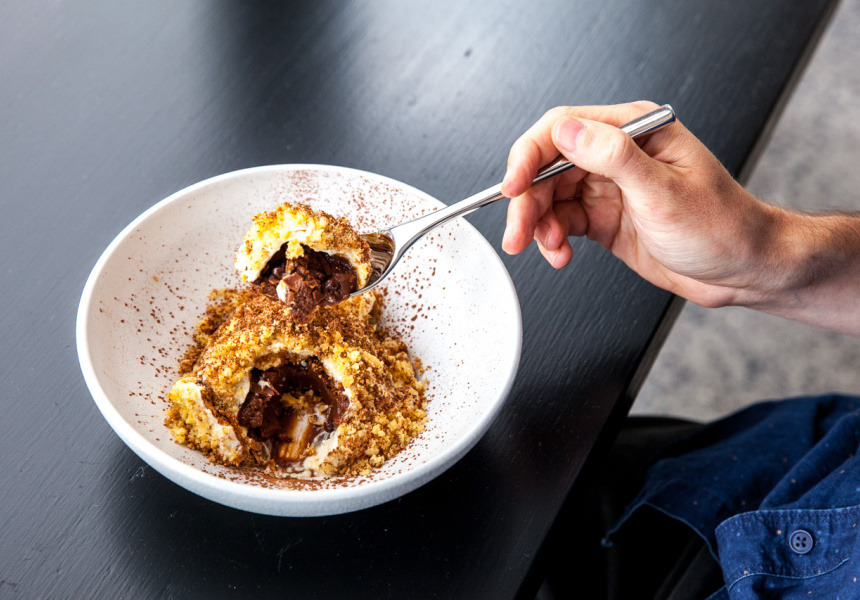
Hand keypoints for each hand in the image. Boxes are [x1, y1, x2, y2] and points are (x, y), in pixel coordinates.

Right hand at [500, 101, 787, 308]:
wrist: (743, 270)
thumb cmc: (722, 226)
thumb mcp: (664, 191)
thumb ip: (612, 157)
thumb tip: (567, 131)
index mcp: (634, 132)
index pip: (562, 129)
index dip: (528, 157)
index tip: (512, 186)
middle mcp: (617, 155)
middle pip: (547, 168)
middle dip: (527, 201)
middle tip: (518, 232)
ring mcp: (609, 187)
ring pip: (550, 198)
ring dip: (538, 225)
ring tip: (546, 248)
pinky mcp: (604, 218)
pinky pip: (562, 223)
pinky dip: (553, 241)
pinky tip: (560, 254)